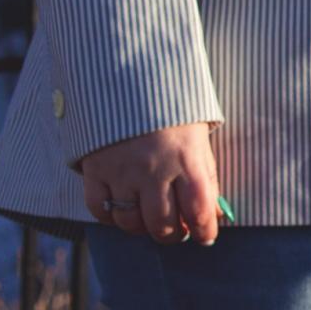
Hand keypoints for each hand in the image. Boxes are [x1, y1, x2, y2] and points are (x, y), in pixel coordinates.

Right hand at [81, 122, 221, 245]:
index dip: (204, 231)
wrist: (129, 73)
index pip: (199, 211)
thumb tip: (215, 214)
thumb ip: (206, 176)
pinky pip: (99, 209)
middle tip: (176, 229)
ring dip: (141, 226)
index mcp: (186, 159)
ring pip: (130, 223)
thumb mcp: (198, 137)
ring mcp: (122, 171)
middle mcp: (154, 169)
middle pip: (162, 226)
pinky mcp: (95, 168)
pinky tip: (121, 205)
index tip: (205, 236)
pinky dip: (110, 215)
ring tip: (148, 215)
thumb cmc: (171, 109)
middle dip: (172, 235)